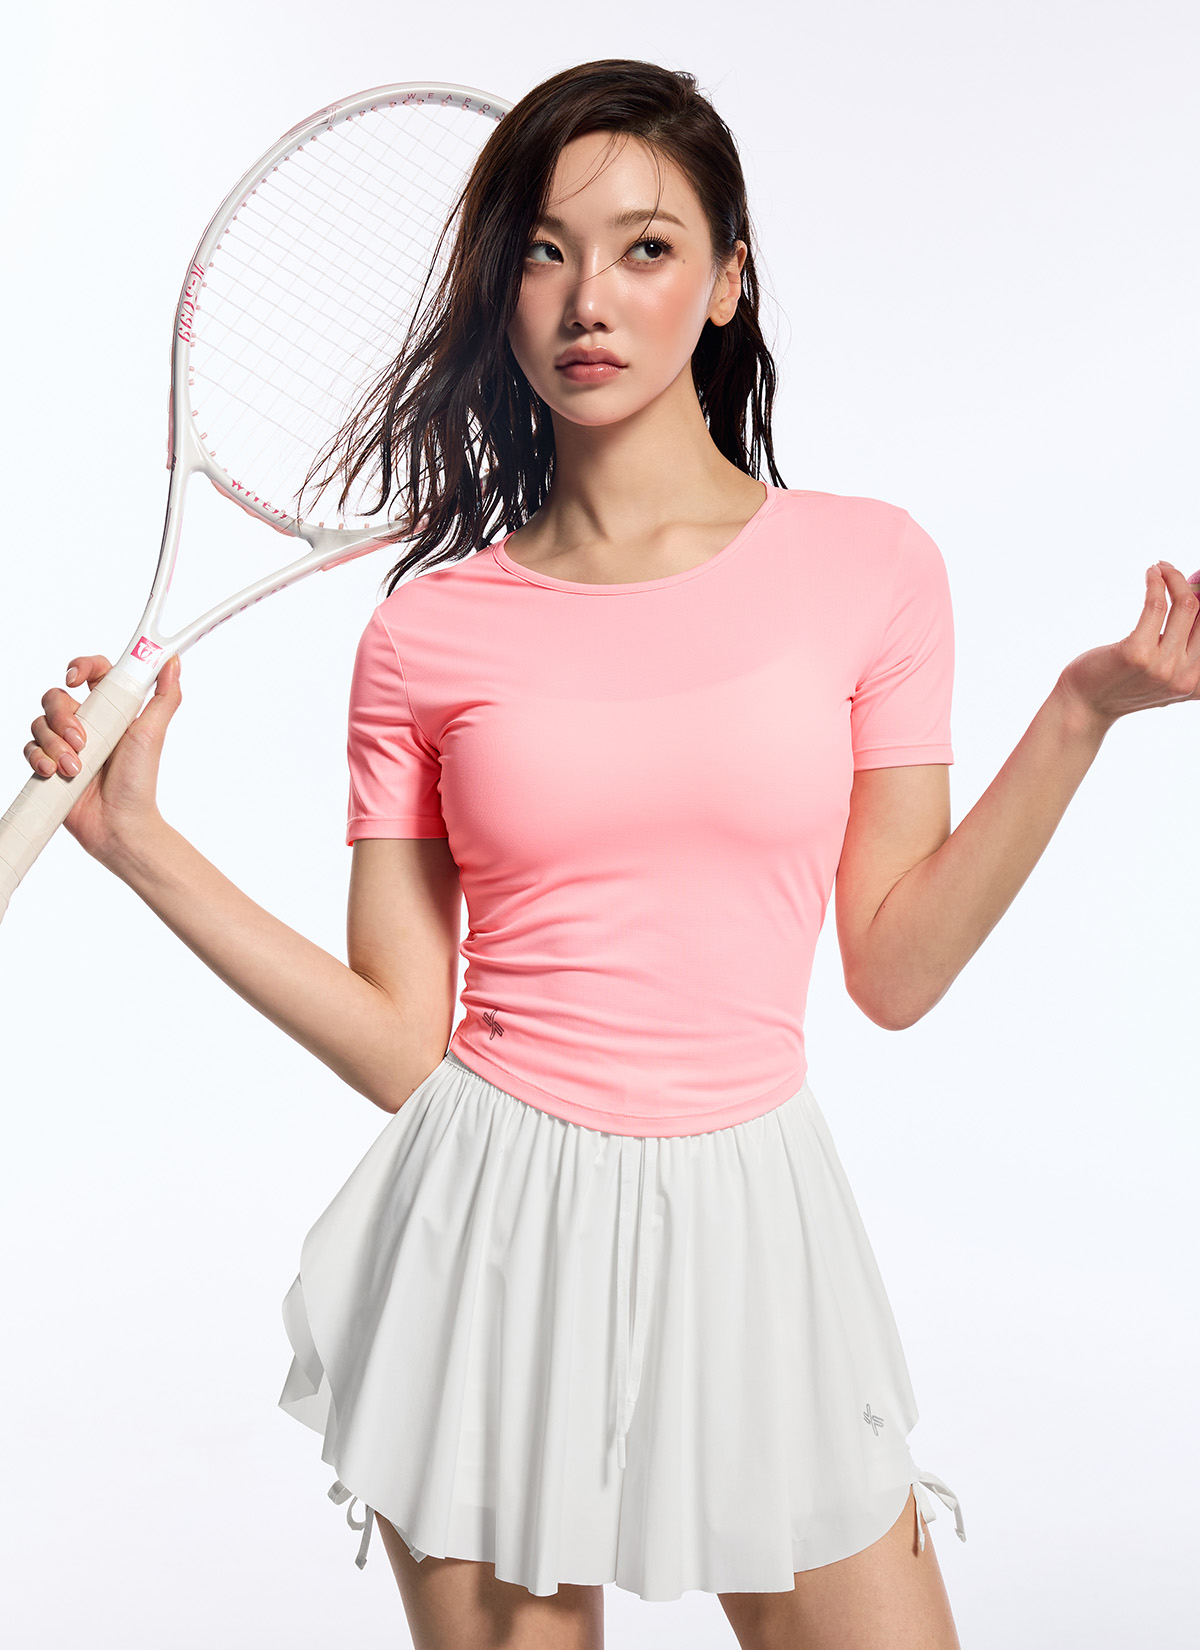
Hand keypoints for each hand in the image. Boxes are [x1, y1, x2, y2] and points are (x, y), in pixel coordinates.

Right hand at [23, 652, 183, 864]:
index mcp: (111, 711)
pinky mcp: (48, 764)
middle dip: (63, 717)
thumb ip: (165, 696)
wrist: (118, 824)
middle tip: (83, 741)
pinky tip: (54, 772)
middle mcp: (86, 723)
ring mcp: (64, 744)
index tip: (75, 677)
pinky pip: (30, 748)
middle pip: (56, 697)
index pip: (92, 673)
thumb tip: (173, 663)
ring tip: (74, 767)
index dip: (80, 666)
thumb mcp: (153, 733)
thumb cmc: (138, 781)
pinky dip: (39, 758)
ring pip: (40, 723)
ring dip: (54, 744)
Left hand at [1057, 560, 1199, 729]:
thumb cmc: (1122, 683)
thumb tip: (1195, 595)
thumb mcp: (1165, 673)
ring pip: (1186, 606)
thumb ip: (1185, 647)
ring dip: (1174, 578)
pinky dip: (1157, 583)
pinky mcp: (1137, 653)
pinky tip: (1151, 574)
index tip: (1198, 585)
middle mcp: (1185, 677)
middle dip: (1191, 585)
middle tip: (1173, 572)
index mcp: (1197, 683)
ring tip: (1161, 568)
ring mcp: (1163, 666)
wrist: (1085, 705)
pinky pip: (1156, 606)